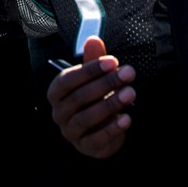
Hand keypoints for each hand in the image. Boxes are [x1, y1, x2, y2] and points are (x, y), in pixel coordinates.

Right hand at [47, 37, 135, 158]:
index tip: (112, 61)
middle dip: (106, 84)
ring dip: (110, 104)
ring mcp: (69, 132)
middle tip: (128, 74)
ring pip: (86, 118)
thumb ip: (94, 60)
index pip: (68, 80)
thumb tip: (93, 39)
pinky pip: (96, 139)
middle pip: (79, 97)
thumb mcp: (94, 78)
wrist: (100, 129)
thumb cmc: (94, 98)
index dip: (90, 70)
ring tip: (130, 93)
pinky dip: (112, 129)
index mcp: (56, 92)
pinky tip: (127, 118)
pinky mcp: (84, 147)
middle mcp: (59, 113)